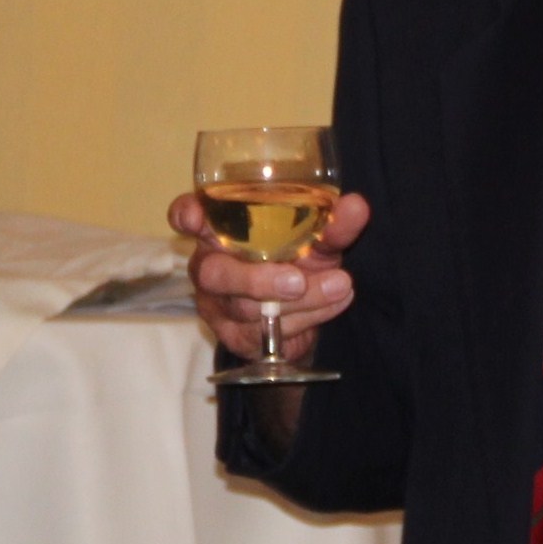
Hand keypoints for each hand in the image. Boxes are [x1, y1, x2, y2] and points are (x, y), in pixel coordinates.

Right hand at [170, 190, 369, 363]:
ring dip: (302, 299)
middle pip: (215, 274)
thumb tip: (356, 206)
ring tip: (341, 285)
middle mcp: (211, 265)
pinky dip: (309, 317)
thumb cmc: (298, 259)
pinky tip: (335, 302)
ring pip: (248, 308)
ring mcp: (219, 305)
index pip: (187, 215)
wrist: (306, 313)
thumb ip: (332, 224)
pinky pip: (267, 333)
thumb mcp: (316, 238)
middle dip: (257, 279)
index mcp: (219, 230)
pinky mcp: (236, 337)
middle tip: (298, 281)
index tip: (195, 217)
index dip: (186, 215)